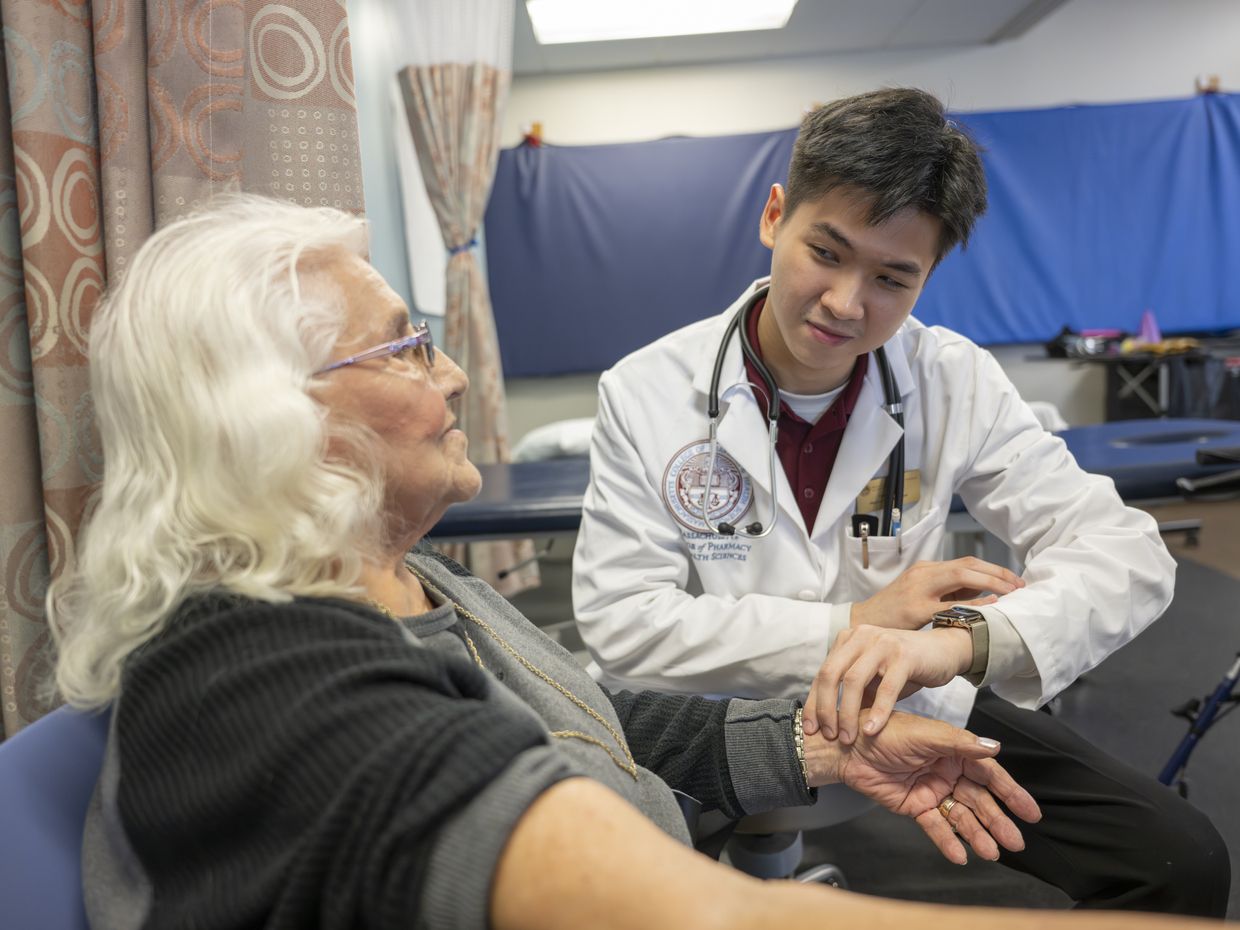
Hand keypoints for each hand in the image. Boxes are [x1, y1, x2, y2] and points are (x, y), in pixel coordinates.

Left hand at [804, 626, 970, 742]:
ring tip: (848, 738)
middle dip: (825, 709)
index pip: (822, 673)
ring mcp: (882, 643)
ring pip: (854, 681)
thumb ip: (852, 691)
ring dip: (847, 714)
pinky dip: (877, 711)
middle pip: (831, 674)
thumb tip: (827, 720)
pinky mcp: (904, 655)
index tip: (809, 729)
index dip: (813, 703)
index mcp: (848, 640)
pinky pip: (886, 687)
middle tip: (828, 736)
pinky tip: (872, 730)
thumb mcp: (873, 677)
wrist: (943, 650)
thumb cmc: (903, 668)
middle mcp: (861, 636)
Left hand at [805, 711, 1041, 864]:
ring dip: (978, 834)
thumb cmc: (885, 731)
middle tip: (1017, 841)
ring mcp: (932, 790)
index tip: (1030, 812)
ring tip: (993, 853)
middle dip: (998, 820)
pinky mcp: (915, 806)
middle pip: (979, 800)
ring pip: (961, 816)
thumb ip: (960, 744)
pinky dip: (948, 841)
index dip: (1010, 792)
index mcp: (954, 751)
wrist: (848, 747)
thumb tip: (995, 748)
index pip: (988, 774)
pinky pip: (936, 826)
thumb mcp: (925, 734)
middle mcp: (947, 771)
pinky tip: (962, 856)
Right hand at [850, 557, 1024, 631]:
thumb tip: (982, 590)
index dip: (994, 569)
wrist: (862, 623)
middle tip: (1020, 584)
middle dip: (999, 573)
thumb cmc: (893, 613)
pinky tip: (990, 605)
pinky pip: (950, 604)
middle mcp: (924, 573)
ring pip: (962, 576)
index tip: (1014, 579)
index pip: (966, 561)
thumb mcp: (920, 595)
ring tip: (1012, 592)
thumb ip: (947, 591)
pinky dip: (974, 602)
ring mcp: (918, 589)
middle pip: (968, 564)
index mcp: (926, 569)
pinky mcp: (914, 608)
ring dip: (992, 582)